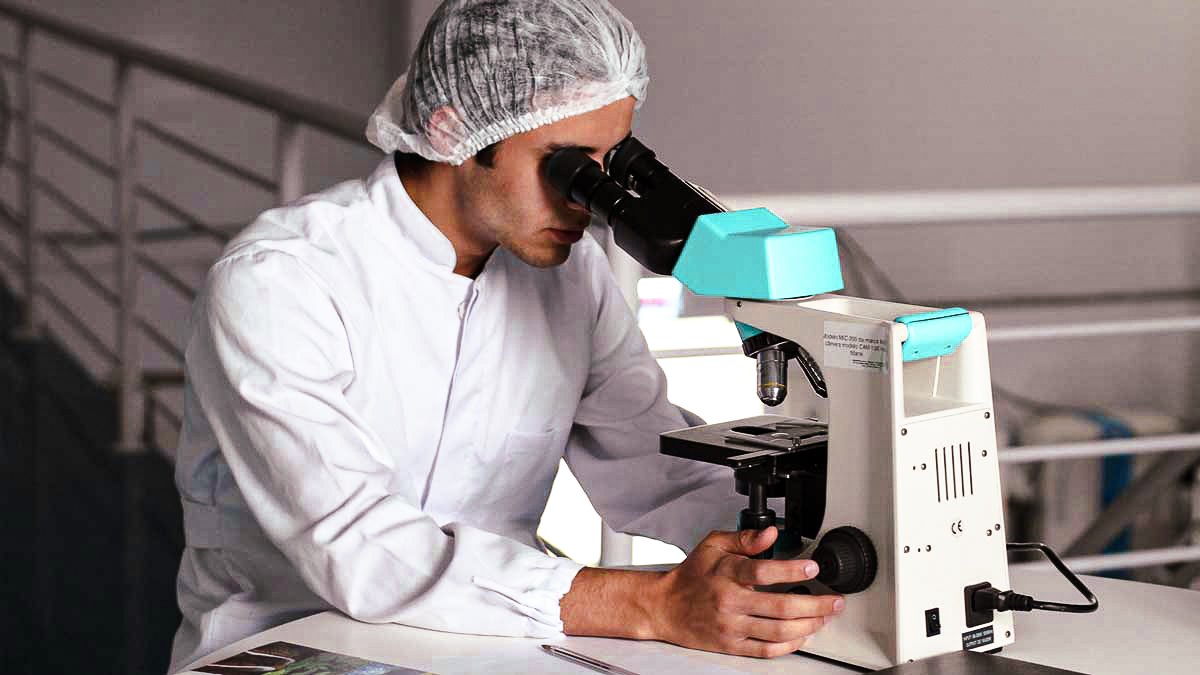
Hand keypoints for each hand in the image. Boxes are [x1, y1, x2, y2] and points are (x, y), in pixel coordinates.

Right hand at [649, 527, 843, 657]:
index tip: (812, 566)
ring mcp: (732, 626)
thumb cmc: (690, 576)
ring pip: (778, 631)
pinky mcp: (732, 645)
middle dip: (815, 605)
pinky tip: (802, 635)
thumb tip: (771, 533)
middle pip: (780, 607)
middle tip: (834, 601)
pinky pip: (766, 650)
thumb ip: (744, 538)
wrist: (665, 607)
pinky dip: (790, 644)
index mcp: (726, 574)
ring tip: (824, 617)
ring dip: (808, 625)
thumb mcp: (713, 546)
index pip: (762, 571)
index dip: (791, 569)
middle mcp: (730, 602)